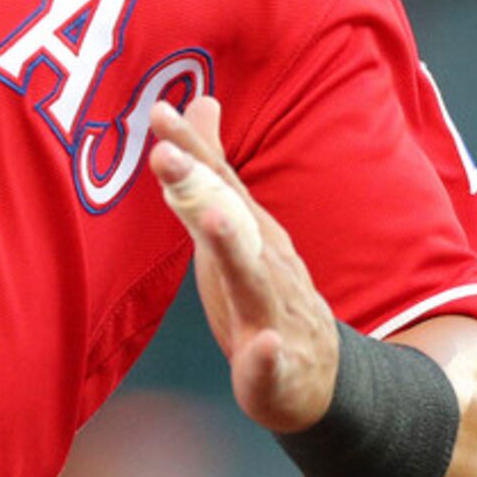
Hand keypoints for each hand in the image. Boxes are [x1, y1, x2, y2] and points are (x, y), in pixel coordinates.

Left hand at [149, 94, 337, 433]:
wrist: (319, 374)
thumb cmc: (262, 289)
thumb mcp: (233, 225)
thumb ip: (208, 172)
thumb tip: (199, 102)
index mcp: (251, 231)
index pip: (218, 181)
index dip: (188, 148)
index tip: (157, 110)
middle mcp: (265, 262)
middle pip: (229, 217)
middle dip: (198, 183)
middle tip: (162, 151)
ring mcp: (275, 313)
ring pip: (253, 280)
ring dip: (233, 249)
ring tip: (211, 220)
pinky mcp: (277, 369)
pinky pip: (273, 363)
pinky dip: (268, 355)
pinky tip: (264, 347)